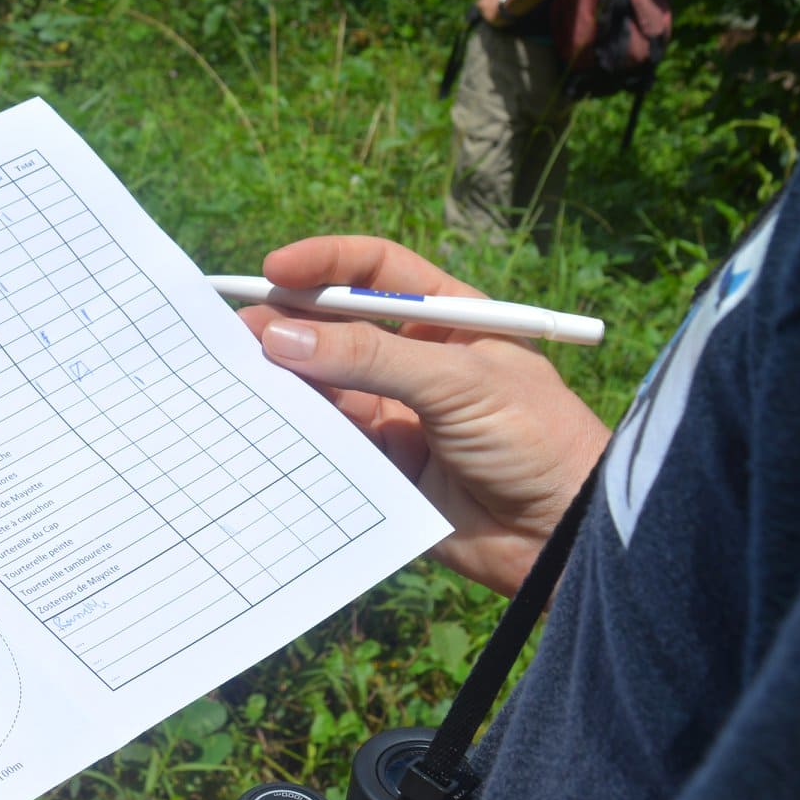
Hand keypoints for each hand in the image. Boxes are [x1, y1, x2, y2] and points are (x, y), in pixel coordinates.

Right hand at [239, 236, 608, 595]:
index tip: (275, 271)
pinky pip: (326, 437)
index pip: (375, 271)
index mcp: (447, 318)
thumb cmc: (533, 437)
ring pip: (324, 382)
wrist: (560, 536)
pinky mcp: (379, 463)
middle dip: (289, 321)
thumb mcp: (457, 382)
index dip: (324, 264)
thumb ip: (370, 357)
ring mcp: (395, 411)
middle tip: (240, 329)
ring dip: (284, 375)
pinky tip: (265, 419)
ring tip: (240, 373)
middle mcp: (415, 358)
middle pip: (337, 325)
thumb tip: (282, 338)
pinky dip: (294, 426)